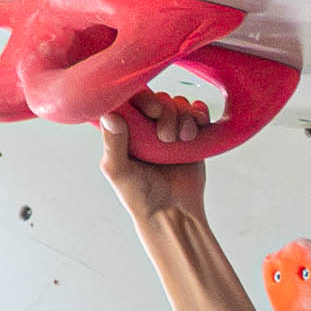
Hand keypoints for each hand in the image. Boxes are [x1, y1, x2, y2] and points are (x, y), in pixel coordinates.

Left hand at [98, 93, 210, 219]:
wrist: (172, 213)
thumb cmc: (139, 196)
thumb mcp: (118, 171)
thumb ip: (112, 144)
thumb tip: (110, 115)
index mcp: (125, 129)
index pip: (132, 98)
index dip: (143, 97)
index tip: (152, 111)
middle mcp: (147, 125)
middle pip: (159, 98)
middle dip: (166, 112)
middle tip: (166, 136)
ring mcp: (170, 129)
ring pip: (179, 104)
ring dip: (184, 116)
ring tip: (183, 139)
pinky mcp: (191, 136)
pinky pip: (198, 112)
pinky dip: (200, 113)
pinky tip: (196, 128)